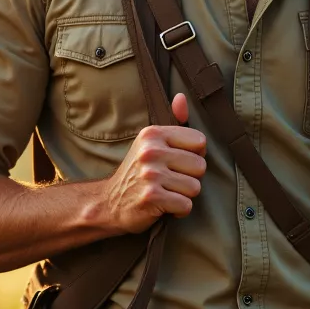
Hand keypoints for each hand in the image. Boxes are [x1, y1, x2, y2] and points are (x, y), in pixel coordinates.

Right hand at [103, 93, 206, 231]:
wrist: (109, 203)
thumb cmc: (138, 172)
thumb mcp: (151, 143)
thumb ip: (173, 121)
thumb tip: (182, 97)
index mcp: (153, 134)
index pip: (200, 141)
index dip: (194, 156)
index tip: (177, 163)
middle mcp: (151, 151)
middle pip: (200, 166)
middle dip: (190, 178)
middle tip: (170, 181)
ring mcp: (150, 174)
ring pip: (195, 188)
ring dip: (184, 195)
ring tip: (167, 193)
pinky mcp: (151, 197)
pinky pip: (186, 205)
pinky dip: (178, 211)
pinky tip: (165, 206)